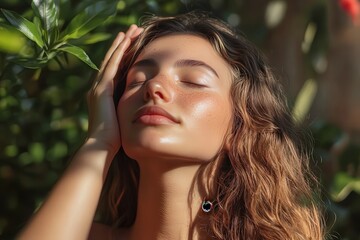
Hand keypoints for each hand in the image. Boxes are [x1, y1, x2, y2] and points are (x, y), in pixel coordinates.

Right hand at [86, 24, 142, 154]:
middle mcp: (99, 88)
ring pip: (111, 59)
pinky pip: (112, 66)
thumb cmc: (115, 139)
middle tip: (132, 31)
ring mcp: (99, 87)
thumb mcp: (122, 120)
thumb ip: (128, 110)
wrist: (102, 147)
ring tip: (130, 30)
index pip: (116, 70)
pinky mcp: (102, 89)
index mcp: (104, 95)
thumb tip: (142, 110)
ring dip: (121, 44)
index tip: (134, 45)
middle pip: (112, 61)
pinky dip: (118, 52)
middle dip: (123, 46)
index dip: (124, 57)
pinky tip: (125, 41)